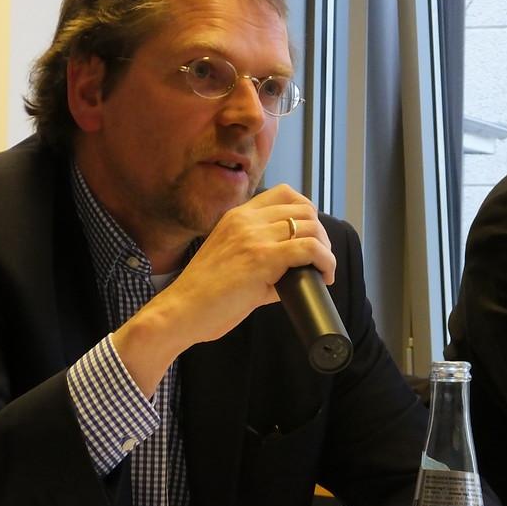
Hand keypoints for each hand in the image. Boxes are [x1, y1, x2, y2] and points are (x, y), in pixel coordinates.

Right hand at [112, 184, 335, 394]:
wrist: (180, 312)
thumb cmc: (202, 295)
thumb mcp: (230, 261)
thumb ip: (260, 259)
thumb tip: (293, 272)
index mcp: (236, 217)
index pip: (283, 193)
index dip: (306, 210)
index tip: (310, 234)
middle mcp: (246, 221)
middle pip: (303, 209)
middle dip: (319, 234)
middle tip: (319, 258)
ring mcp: (254, 237)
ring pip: (310, 227)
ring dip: (325, 249)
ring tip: (322, 269)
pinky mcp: (263, 259)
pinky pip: (310, 249)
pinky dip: (326, 262)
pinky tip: (325, 276)